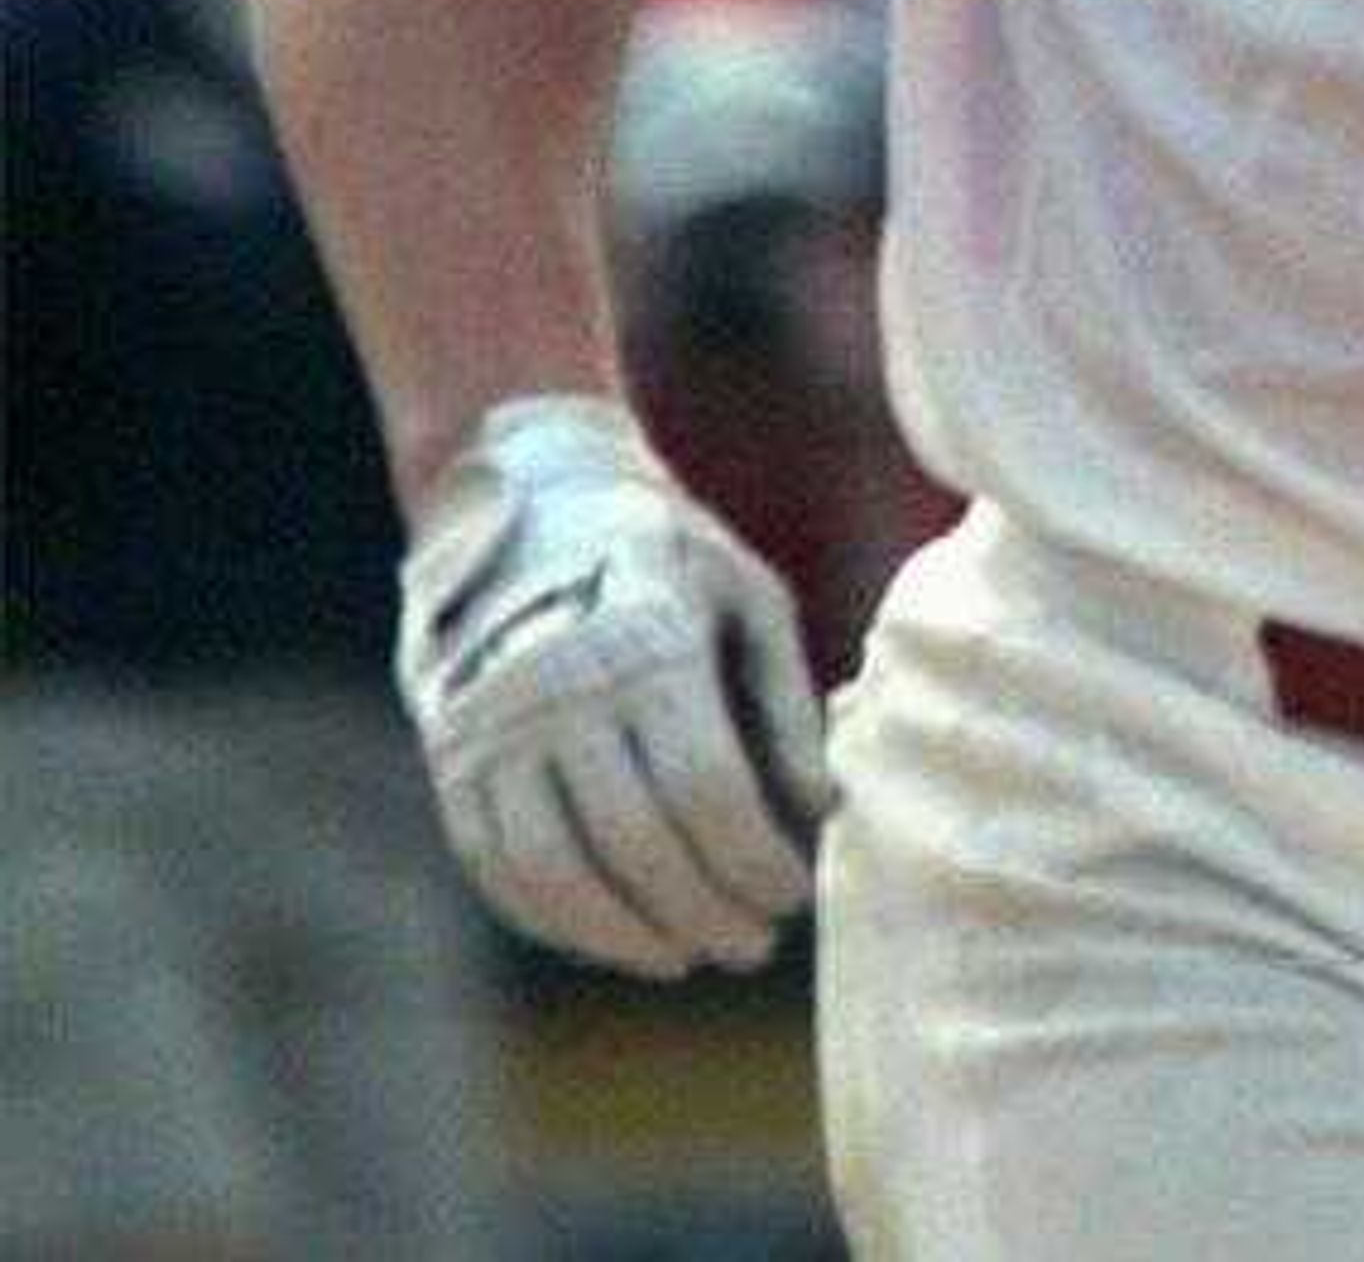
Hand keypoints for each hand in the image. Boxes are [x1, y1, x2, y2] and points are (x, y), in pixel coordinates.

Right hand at [394, 395, 830, 976]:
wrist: (527, 497)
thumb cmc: (662, 551)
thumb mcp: (745, 594)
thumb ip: (785, 701)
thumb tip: (820, 809)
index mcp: (646, 644)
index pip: (706, 789)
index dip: (754, 859)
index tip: (793, 895)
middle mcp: (561, 691)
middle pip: (637, 841)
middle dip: (703, 910)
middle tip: (752, 945)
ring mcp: (495, 730)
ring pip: (557, 871)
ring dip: (626, 935)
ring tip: (686, 956)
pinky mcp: (452, 760)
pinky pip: (498, 867)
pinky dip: (556, 918)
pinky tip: (613, 934)